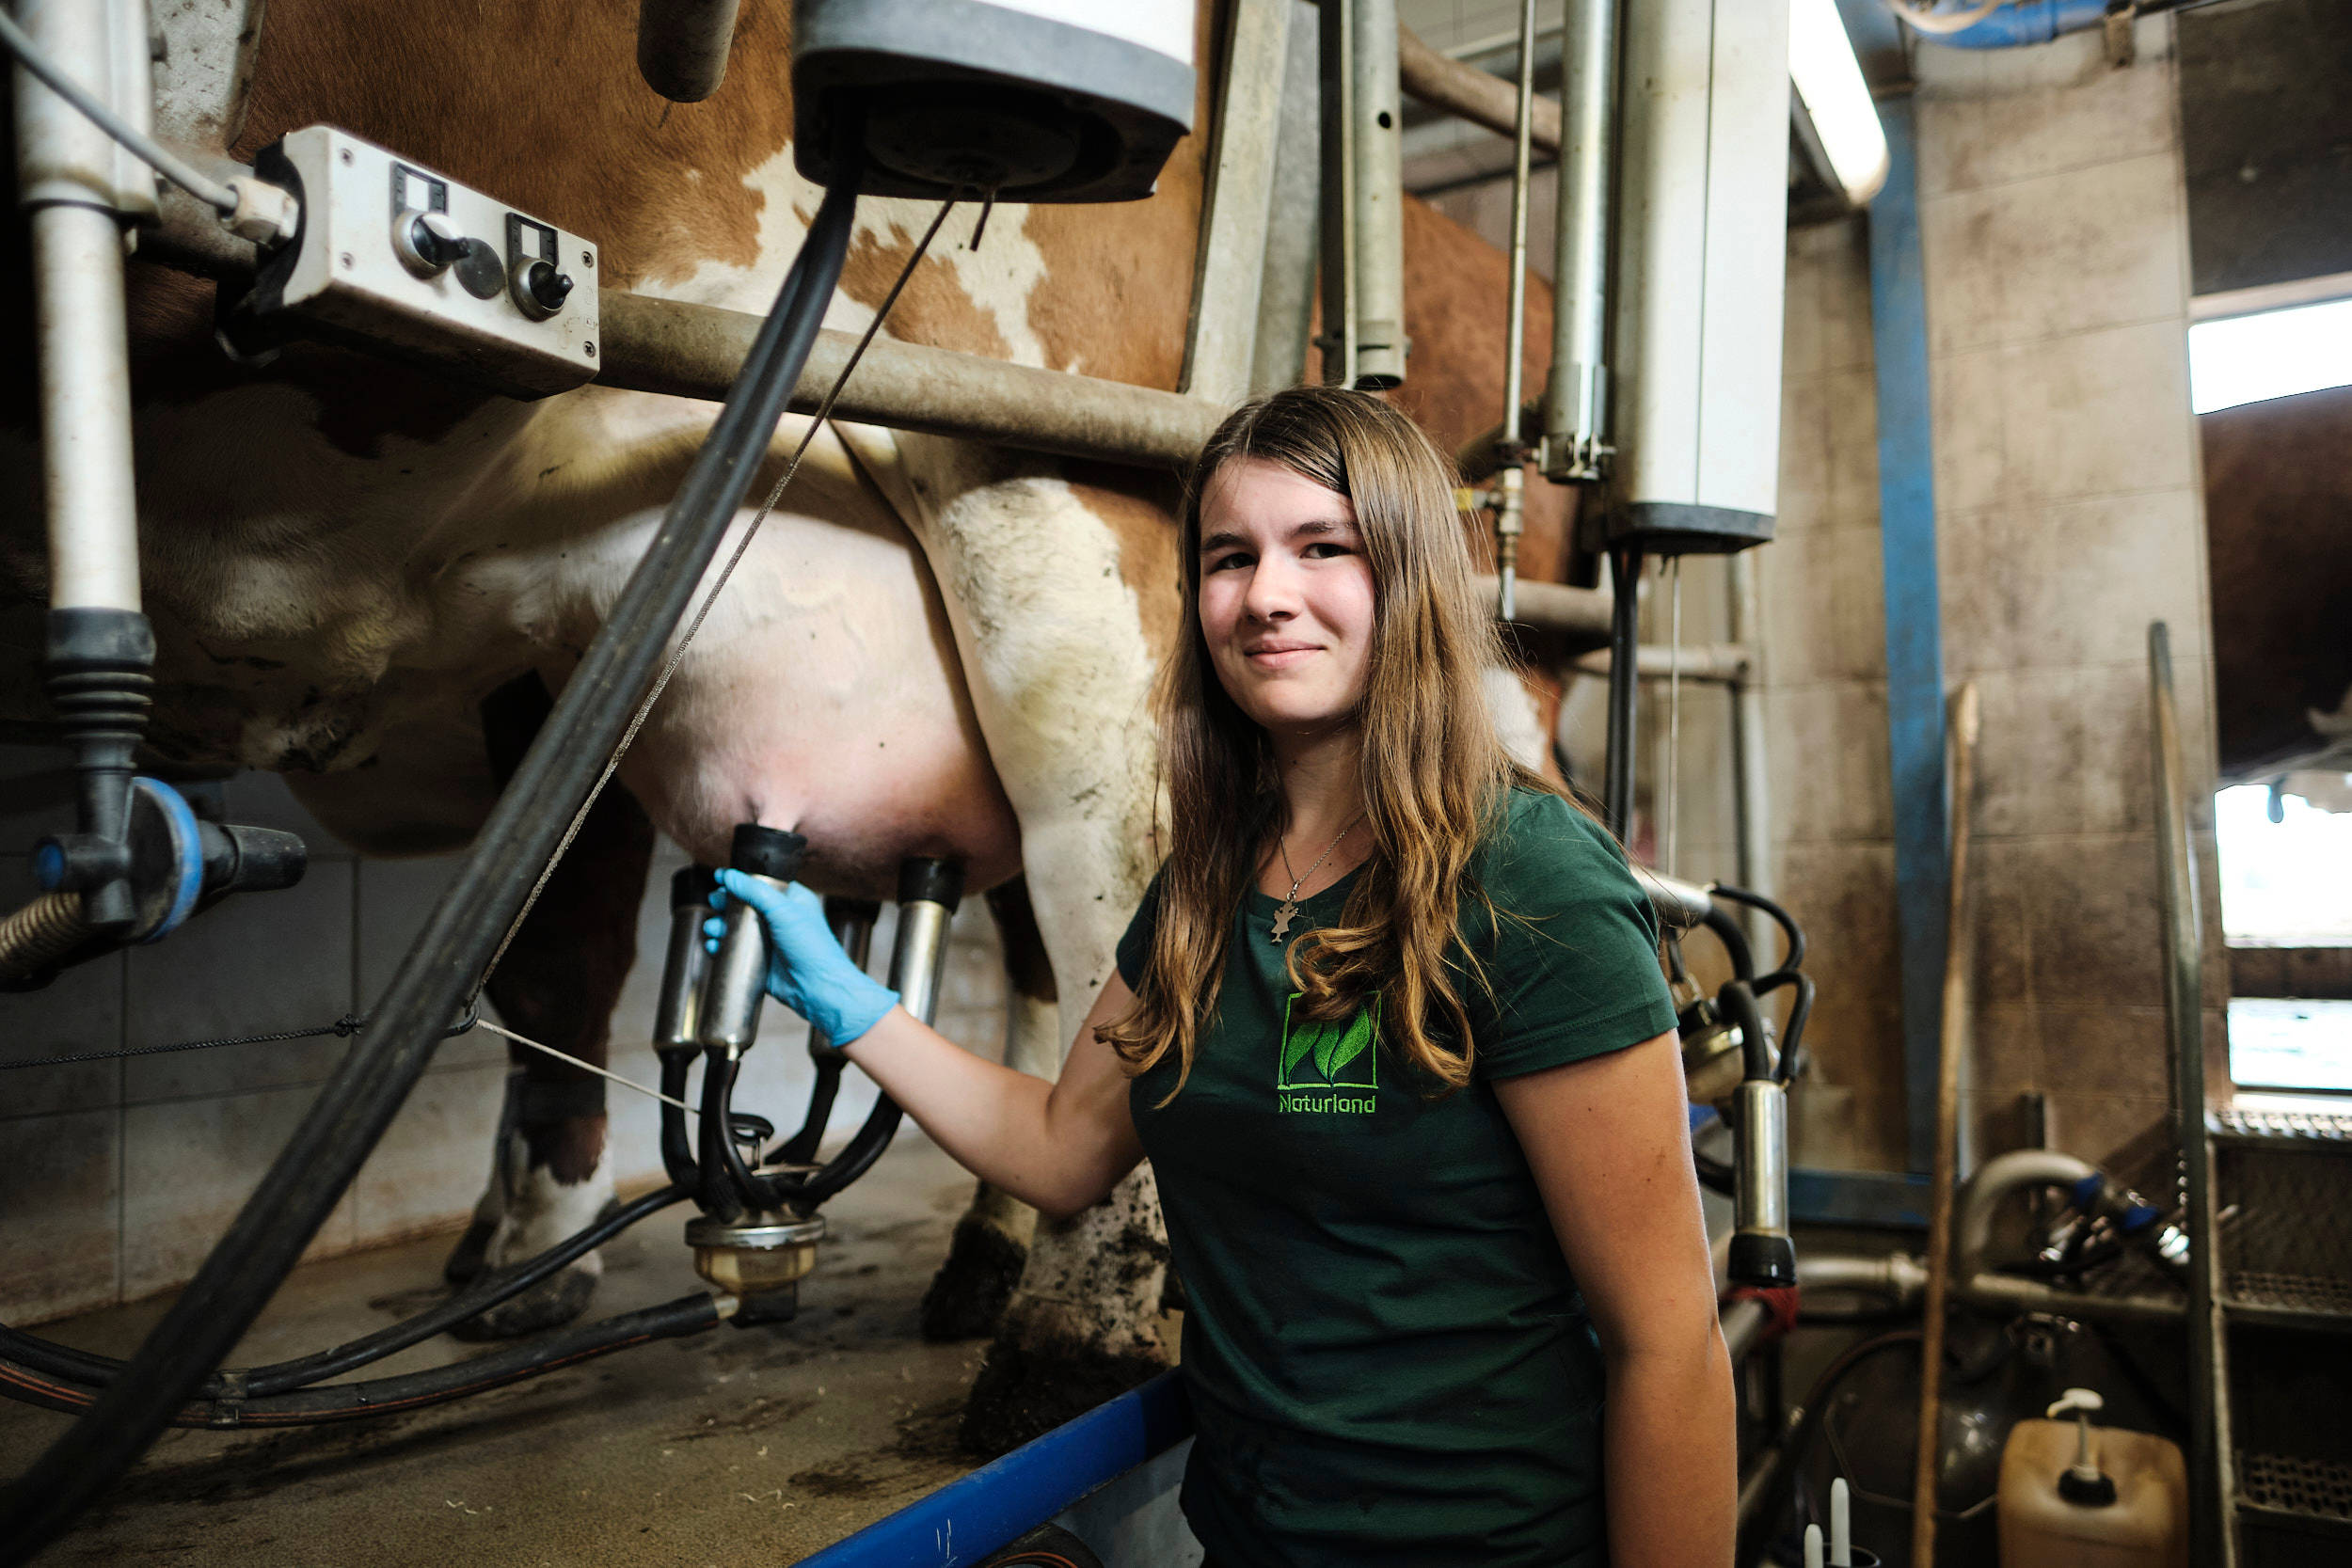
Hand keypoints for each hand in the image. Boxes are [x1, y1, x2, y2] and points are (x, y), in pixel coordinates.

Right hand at [705, 868, 898, 1046]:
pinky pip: (735, 951)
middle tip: (715, 902)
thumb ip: (754, 891)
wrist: (817, 987)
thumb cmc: (811, 946)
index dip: (740, 881)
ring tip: (713, 929)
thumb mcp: (782, 910)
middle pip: (744, 905)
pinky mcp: (760, 961)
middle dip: (725, 903)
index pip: (761, 884)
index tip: (720, 877)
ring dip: (720, 926)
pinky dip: (722, 947)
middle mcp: (779, 918)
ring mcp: (768, 940)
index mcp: (791, 900)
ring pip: (736, 929)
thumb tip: (730, 876)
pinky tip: (714, 946)